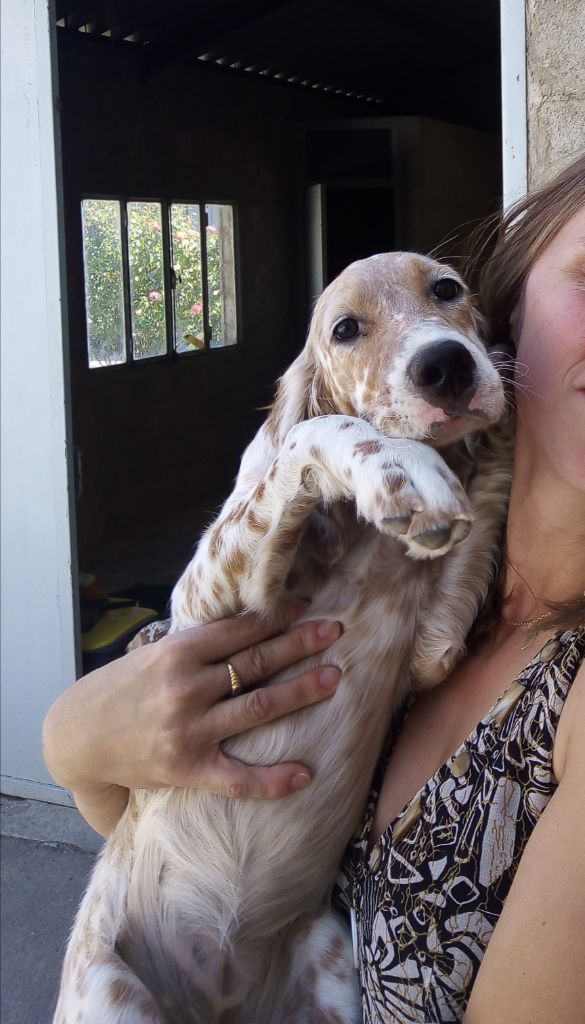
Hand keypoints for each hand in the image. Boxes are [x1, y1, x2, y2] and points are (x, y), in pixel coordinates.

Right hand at [43, 603, 341, 830]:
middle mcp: (186, 687)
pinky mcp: (188, 768)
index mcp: (178, 652)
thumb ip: (198, 644)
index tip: (306, 607)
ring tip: (333, 679)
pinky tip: (306, 774)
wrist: (78, 737)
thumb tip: (250, 624)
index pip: (239, 630)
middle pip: (256, 661)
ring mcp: (189, 729)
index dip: (276, 617)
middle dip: (300, 644)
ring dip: (300, 691)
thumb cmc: (122, 689)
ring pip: (257, 707)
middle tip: (336, 631)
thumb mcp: (154, 654)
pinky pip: (238, 778)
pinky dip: (273, 779)